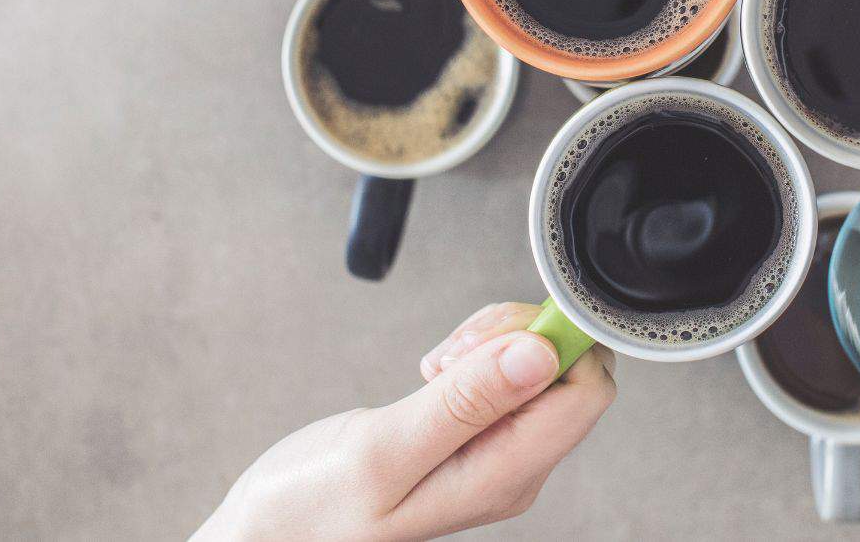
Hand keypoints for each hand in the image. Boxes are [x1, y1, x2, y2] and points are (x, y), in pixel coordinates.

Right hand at [194, 302, 615, 539]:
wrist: (272, 530)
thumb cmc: (311, 508)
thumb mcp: (382, 450)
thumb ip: (465, 402)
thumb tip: (540, 354)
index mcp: (505, 476)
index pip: (587, 391)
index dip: (554, 343)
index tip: (492, 335)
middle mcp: (515, 467)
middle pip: (567, 370)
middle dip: (516, 336)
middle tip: (451, 353)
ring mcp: (498, 451)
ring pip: (537, 364)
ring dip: (489, 343)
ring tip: (435, 367)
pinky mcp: (477, 433)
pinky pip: (506, 374)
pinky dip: (474, 356)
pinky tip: (433, 374)